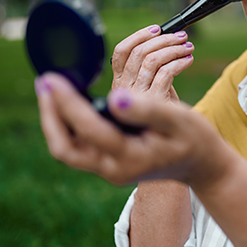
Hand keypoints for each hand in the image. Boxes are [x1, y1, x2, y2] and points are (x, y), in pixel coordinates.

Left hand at [35, 72, 229, 186]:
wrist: (202, 164)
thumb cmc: (194, 139)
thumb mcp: (178, 119)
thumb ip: (148, 109)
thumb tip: (115, 98)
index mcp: (130, 157)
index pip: (88, 129)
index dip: (67, 102)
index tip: (52, 78)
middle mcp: (114, 167)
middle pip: (65, 148)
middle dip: (50, 116)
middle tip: (44, 83)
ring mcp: (109, 167)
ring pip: (68, 147)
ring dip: (55, 118)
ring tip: (51, 88)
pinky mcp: (109, 160)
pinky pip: (78, 144)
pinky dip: (69, 121)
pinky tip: (69, 99)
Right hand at [110, 25, 193, 102]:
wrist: (172, 136)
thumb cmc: (162, 108)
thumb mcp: (151, 84)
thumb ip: (150, 65)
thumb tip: (164, 37)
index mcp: (120, 82)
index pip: (120, 52)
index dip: (139, 36)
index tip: (157, 29)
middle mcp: (124, 89)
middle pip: (139, 53)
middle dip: (163, 39)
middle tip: (181, 37)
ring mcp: (138, 96)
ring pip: (152, 60)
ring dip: (174, 49)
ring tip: (188, 47)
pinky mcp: (153, 102)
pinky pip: (166, 73)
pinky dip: (179, 62)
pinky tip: (188, 61)